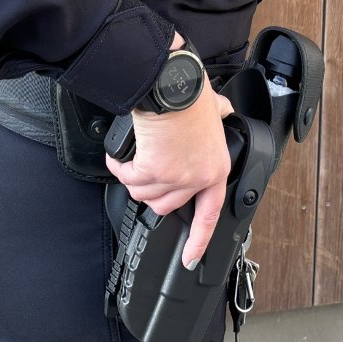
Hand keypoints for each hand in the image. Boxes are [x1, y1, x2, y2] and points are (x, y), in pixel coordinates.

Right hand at [104, 36, 232, 268]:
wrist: (173, 84)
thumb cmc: (192, 92)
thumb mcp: (215, 107)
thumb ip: (219, 116)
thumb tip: (224, 110)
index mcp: (216, 167)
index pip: (210, 213)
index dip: (199, 239)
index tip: (190, 258)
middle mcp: (198, 178)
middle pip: (166, 206)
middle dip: (151, 191)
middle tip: (145, 172)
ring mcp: (176, 177)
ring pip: (143, 194)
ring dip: (133, 177)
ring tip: (133, 157)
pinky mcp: (152, 170)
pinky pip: (127, 178)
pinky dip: (119, 166)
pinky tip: (120, 155)